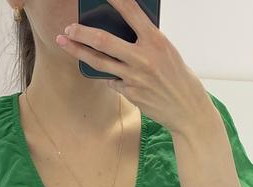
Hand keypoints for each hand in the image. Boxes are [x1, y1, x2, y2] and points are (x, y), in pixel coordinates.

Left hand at [56, 0, 216, 135]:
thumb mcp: (167, 52)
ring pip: (99, 62)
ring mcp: (134, 77)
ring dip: (79, 51)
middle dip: (82, 32)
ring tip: (65, 42)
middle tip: (68, 28)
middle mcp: (144, 57)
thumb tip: (123, 31)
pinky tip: (102, 71)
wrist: (186, 109)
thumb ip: (146, 41)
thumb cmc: (178, 77)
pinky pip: (110, 80)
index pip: (131, 11)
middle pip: (104, 41)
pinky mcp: (130, 93)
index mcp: (156, 40)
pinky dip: (106, 74)